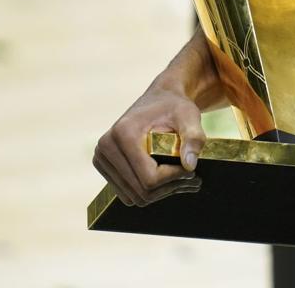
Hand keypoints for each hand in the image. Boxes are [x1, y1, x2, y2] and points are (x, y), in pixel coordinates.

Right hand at [92, 84, 206, 206]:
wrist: (159, 98)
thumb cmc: (175, 106)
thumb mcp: (189, 116)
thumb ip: (193, 137)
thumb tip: (190, 165)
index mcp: (123, 134)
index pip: (149, 178)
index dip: (173, 178)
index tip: (191, 169)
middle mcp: (106, 147)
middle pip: (140, 191)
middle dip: (169, 188)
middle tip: (192, 178)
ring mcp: (101, 158)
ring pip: (133, 196)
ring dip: (161, 193)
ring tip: (183, 180)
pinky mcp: (104, 166)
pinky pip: (127, 193)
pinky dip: (149, 192)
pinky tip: (168, 180)